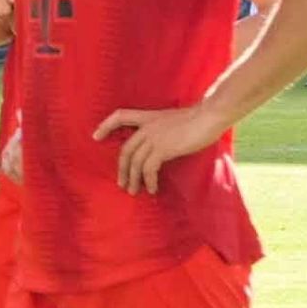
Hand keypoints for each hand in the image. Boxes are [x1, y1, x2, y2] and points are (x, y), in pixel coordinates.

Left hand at [94, 97, 231, 193]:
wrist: (210, 115)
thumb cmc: (200, 119)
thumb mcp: (176, 121)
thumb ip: (165, 130)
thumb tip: (165, 144)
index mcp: (149, 117)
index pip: (120, 116)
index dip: (105, 125)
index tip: (96, 136)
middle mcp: (148, 127)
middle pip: (125, 149)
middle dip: (122, 169)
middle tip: (123, 184)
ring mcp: (154, 137)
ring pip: (135, 162)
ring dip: (133, 179)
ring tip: (134, 191)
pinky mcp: (163, 148)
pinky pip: (149, 168)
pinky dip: (148, 181)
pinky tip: (152, 189)